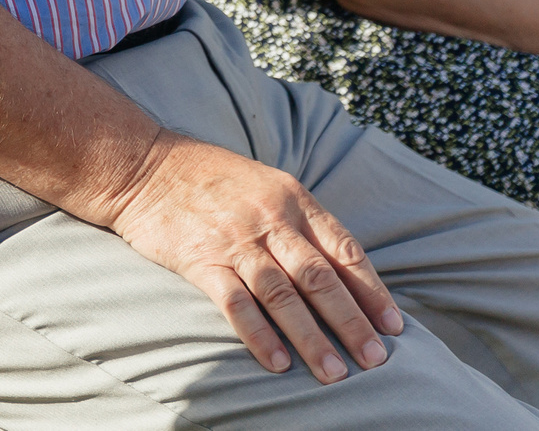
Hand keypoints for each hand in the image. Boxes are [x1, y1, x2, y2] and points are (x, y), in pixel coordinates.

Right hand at [106, 133, 405, 383]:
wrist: (145, 166)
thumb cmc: (211, 178)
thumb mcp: (267, 185)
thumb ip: (301, 223)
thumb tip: (341, 268)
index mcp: (294, 199)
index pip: (345, 250)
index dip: (372, 291)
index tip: (393, 326)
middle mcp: (271, 220)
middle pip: (321, 278)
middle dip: (352, 322)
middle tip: (375, 360)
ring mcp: (236, 241)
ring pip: (284, 296)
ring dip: (312, 338)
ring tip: (334, 373)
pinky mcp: (202, 260)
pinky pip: (236, 303)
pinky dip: (259, 335)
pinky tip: (278, 362)